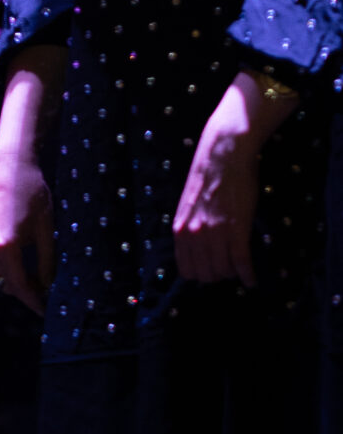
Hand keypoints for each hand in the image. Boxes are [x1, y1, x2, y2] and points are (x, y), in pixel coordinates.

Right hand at [0, 155, 55, 313]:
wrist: (12, 167)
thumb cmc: (32, 194)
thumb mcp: (46, 230)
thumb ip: (46, 262)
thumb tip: (47, 286)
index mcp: (6, 246)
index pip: (19, 285)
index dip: (33, 301)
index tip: (44, 310)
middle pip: (6, 283)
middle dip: (25, 292)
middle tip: (45, 296)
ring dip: (14, 281)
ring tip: (37, 281)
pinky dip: (6, 269)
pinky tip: (23, 266)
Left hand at [172, 72, 287, 286]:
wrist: (223, 154)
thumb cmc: (207, 176)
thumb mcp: (189, 205)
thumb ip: (190, 228)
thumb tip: (196, 249)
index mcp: (180, 229)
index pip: (186, 270)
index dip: (201, 274)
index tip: (212, 271)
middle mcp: (193, 234)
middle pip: (206, 275)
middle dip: (218, 276)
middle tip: (229, 269)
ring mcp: (214, 233)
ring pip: (223, 271)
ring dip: (233, 273)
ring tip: (240, 269)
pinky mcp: (235, 228)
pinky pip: (240, 262)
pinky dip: (247, 275)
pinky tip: (252, 279)